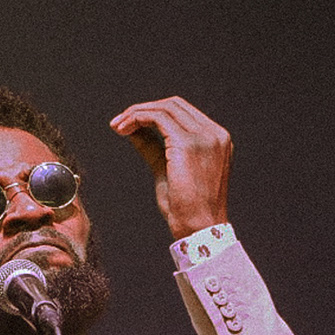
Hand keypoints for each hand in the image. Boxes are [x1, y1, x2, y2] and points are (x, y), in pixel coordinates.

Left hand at [109, 96, 231, 240]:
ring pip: (165, 108)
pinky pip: (158, 118)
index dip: (153, 112)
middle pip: (174, 105)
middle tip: (118, 123)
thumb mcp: (167, 169)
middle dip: (142, 109)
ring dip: (136, 113)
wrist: (198, 229)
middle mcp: (215, 134)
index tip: (129, 124)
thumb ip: (153, 147)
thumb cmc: (184, 208)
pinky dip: (138, 118)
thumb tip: (132, 129)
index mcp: (216, 139)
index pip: (182, 112)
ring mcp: (204, 137)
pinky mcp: (188, 144)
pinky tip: (123, 129)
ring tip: (118, 126)